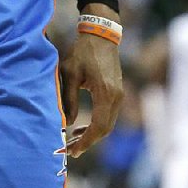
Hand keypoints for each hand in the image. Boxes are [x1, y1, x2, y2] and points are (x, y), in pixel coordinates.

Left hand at [59, 32, 122, 157]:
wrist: (101, 36)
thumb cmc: (83, 52)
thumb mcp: (70, 74)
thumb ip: (69, 100)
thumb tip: (68, 123)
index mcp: (105, 93)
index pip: (98, 126)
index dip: (85, 141)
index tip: (72, 151)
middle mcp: (116, 97)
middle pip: (104, 129)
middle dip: (87, 142)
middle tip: (69, 150)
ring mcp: (119, 96)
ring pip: (107, 124)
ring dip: (91, 135)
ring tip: (72, 141)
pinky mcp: (117, 93)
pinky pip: (108, 116)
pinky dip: (96, 125)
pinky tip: (81, 128)